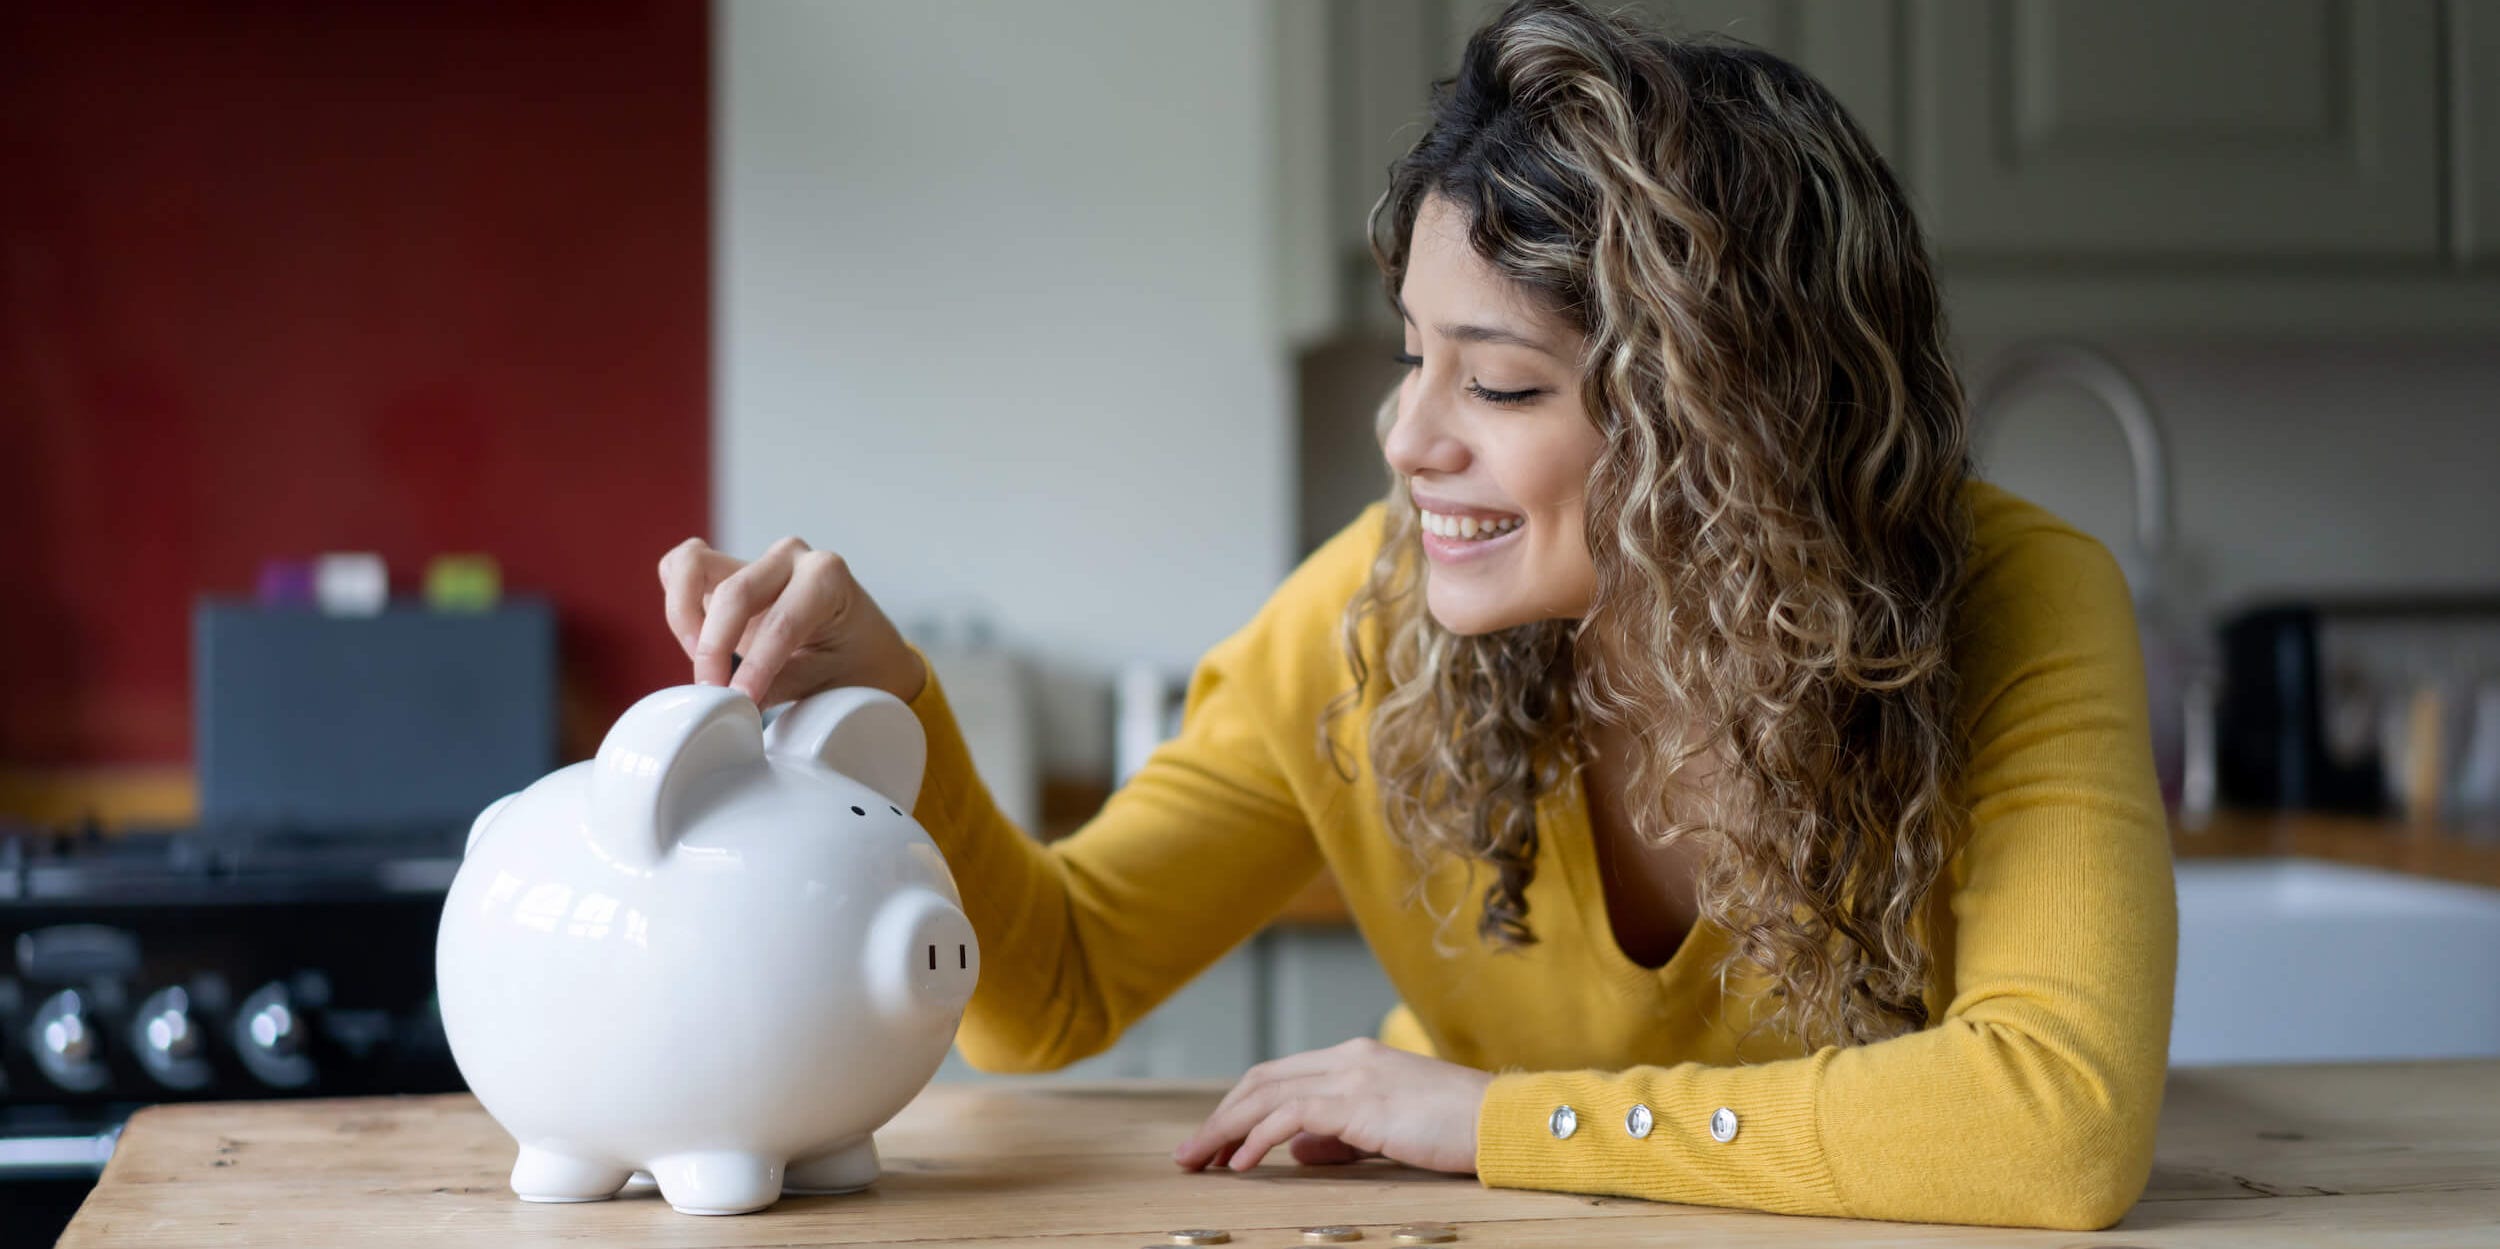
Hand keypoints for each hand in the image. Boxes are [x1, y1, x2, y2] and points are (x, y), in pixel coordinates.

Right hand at [656, 535, 925, 707]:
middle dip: (714, 648)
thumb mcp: (827, 682)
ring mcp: (755, 558)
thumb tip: (729, 704)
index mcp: (827, 577)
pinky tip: (698, 642)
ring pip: (691, 564)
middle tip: (713, 694)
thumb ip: (778, 687)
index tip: (740, 701)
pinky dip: (678, 603)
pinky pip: (680, 568)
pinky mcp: (727, 570)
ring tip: (701, 661)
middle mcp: (790, 557)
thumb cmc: (855, 665)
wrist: (866, 650)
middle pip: (731, 592)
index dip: (756, 666)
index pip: (781, 621)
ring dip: (684, 616)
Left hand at [1172, 1038, 1492, 1175]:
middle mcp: (1347, 1058)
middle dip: (1219, 1116)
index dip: (1239, 1107)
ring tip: (1198, 1161)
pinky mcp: (1359, 1101)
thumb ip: (1339, 1136)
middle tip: (1189, 1153)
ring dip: (1225, 1129)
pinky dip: (1258, 1139)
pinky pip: (1291, 1117)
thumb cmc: (1455, 1129)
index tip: (1214, 1140)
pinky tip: (1240, 1164)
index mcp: (1355, 1058)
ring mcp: (1352, 1075)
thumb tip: (1294, 1151)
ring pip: (1267, 1095)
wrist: (1502, 1121)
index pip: (1279, 1075)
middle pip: (1261, 1080)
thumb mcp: (1387, 1130)